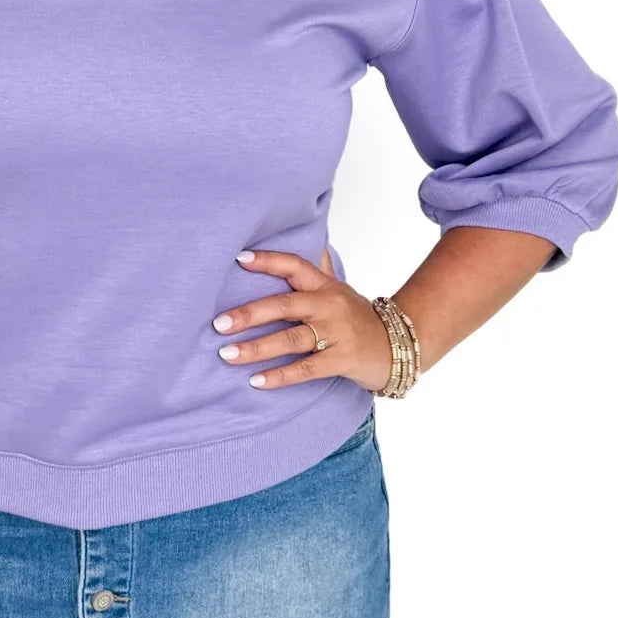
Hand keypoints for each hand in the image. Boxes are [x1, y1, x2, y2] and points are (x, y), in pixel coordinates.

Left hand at [211, 246, 395, 393]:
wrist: (398, 346)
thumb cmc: (359, 317)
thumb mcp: (340, 289)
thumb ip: (320, 268)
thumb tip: (308, 237)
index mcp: (324, 286)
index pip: (294, 265)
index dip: (268, 261)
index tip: (238, 258)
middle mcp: (329, 305)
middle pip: (284, 305)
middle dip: (249, 314)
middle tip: (218, 324)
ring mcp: (337, 333)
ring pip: (291, 338)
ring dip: (257, 348)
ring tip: (227, 354)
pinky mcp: (342, 359)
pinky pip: (307, 368)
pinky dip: (281, 376)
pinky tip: (256, 381)